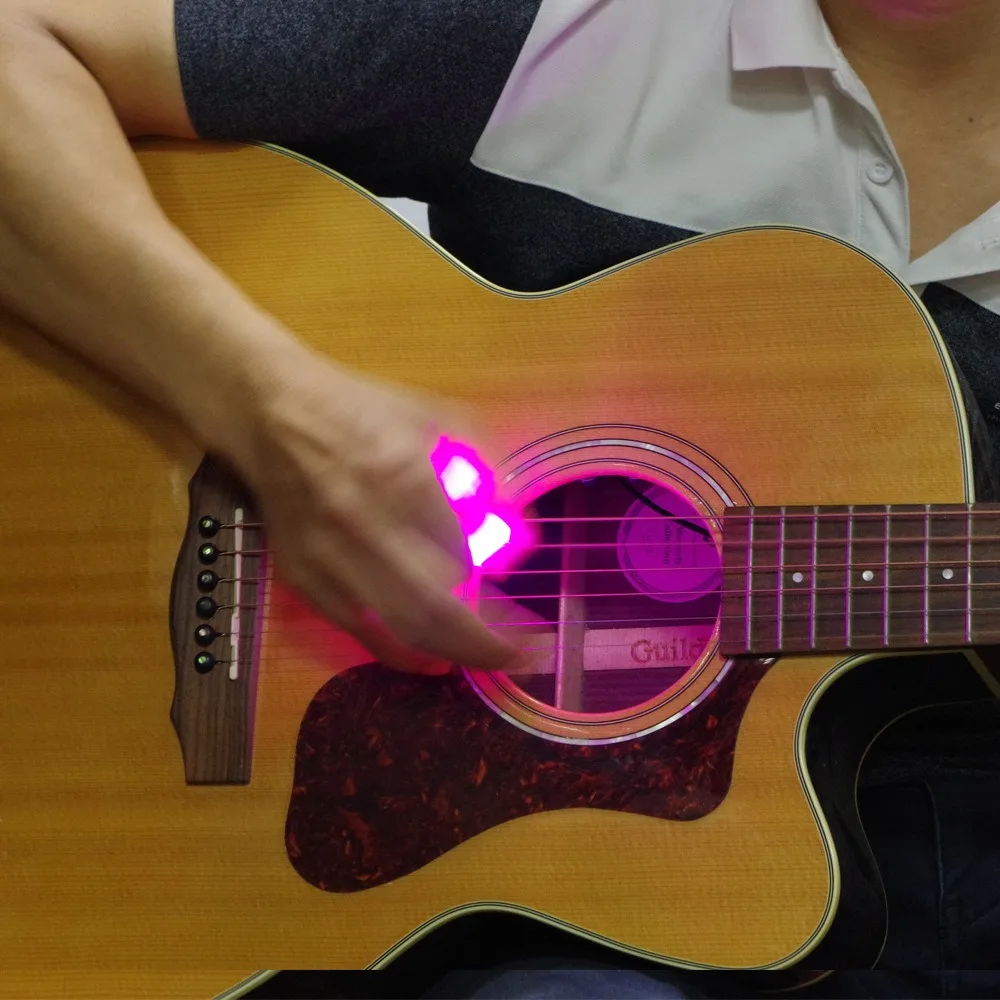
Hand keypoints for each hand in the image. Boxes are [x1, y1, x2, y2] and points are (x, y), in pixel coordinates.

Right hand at [228, 344, 516, 672]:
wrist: (270, 413)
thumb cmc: (361, 411)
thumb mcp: (435, 419)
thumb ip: (482, 471)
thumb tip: (514, 536)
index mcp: (402, 477)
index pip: (465, 551)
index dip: (498, 579)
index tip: (524, 592)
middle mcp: (365, 525)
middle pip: (436, 606)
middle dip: (485, 641)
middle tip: (522, 655)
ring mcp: (329, 556)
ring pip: (400, 627)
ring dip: (451, 653)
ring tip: (487, 660)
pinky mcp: (304, 577)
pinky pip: (359, 632)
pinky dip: (401, 653)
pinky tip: (434, 659)